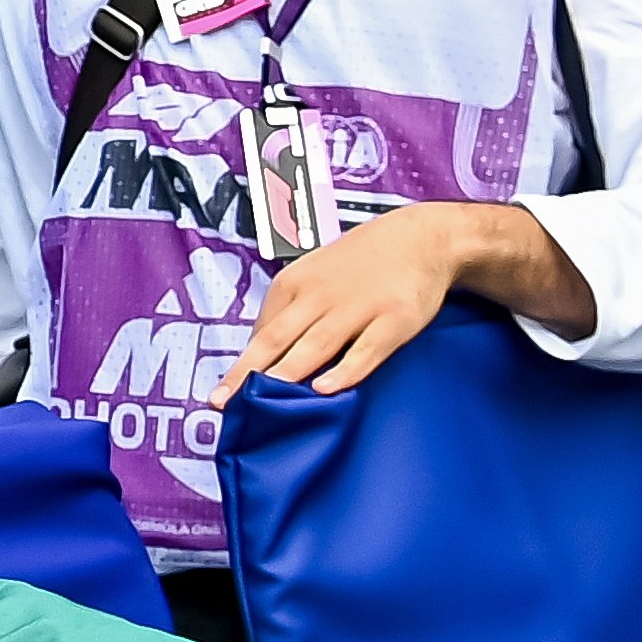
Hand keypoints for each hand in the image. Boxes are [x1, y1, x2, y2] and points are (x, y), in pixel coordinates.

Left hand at [218, 204, 530, 401]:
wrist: (420, 238)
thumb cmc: (360, 264)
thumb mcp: (315, 275)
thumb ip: (291, 311)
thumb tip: (261, 354)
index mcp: (294, 284)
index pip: (261, 331)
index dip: (242, 366)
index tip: (222, 396)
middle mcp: (320, 295)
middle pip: (276, 339)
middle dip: (246, 372)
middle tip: (222, 403)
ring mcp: (357, 307)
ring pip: (314, 346)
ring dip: (286, 374)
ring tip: (261, 404)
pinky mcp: (394, 319)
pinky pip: (366, 350)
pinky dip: (346, 370)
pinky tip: (326, 389)